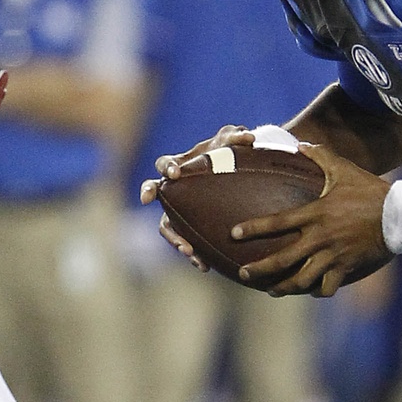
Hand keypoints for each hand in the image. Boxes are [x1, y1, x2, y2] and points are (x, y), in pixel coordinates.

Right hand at [139, 126, 255, 271]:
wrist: (236, 175)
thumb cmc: (230, 154)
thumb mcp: (232, 143)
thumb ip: (237, 137)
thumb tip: (249, 136)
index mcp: (180, 166)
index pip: (164, 164)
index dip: (166, 168)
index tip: (174, 174)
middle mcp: (174, 189)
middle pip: (155, 192)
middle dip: (152, 196)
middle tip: (154, 204)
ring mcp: (179, 210)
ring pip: (167, 226)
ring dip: (174, 238)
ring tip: (188, 250)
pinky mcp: (190, 228)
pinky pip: (187, 242)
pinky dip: (194, 254)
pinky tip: (205, 266)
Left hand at [231, 143, 391, 296]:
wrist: (400, 216)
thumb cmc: (371, 191)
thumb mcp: (345, 170)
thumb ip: (321, 156)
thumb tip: (301, 143)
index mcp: (315, 214)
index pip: (277, 222)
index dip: (254, 228)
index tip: (234, 233)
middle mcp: (320, 238)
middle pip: (283, 260)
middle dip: (260, 269)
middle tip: (244, 274)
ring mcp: (333, 255)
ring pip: (302, 279)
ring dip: (285, 287)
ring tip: (273, 291)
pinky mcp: (347, 267)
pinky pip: (328, 286)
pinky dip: (318, 290)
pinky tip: (311, 291)